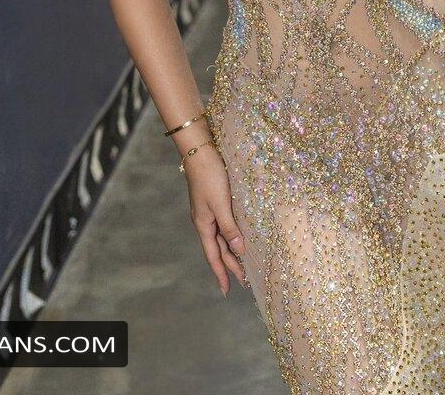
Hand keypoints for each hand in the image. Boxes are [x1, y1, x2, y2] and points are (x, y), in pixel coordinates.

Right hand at [183, 144, 247, 296]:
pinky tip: (239, 236)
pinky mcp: (215, 202)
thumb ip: (229, 227)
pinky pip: (225, 225)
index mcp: (204, 225)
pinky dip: (232, 235)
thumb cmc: (210, 177)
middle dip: (230, 266)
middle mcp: (206, 222)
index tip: (227, 291)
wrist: (200, 153)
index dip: (221, 273)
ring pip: (222, 238)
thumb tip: (238, 250)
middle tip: (244, 282)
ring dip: (232, 252)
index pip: (214, 256)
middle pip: (219, 249)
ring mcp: (210, 212)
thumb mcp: (221, 204)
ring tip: (244, 264)